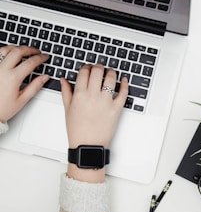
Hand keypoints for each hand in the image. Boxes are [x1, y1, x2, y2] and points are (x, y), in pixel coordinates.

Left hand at [0, 45, 48, 122]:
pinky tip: (11, 54)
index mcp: (13, 78)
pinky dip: (6, 51)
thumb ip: (35, 86)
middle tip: (37, 51)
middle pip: (18, 51)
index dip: (40, 58)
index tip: (45, 57)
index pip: (30, 63)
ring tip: (24, 50)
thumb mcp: (22, 99)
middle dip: (29, 49)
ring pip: (6, 49)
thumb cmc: (3, 108)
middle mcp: (2, 70)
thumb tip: (44, 77)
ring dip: (17, 48)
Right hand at [61, 64, 128, 181]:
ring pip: (111, 78)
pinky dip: (125, 84)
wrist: (88, 145)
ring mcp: (106, 102)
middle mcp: (93, 96)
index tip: (88, 68)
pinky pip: (123, 93)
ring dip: (111, 72)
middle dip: (99, 66)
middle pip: (98, 71)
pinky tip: (124, 80)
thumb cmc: (77, 130)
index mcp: (79, 95)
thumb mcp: (67, 110)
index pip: (84, 72)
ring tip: (111, 72)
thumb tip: (64, 80)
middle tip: (100, 68)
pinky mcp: (116, 109)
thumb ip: (66, 92)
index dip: (87, 67)